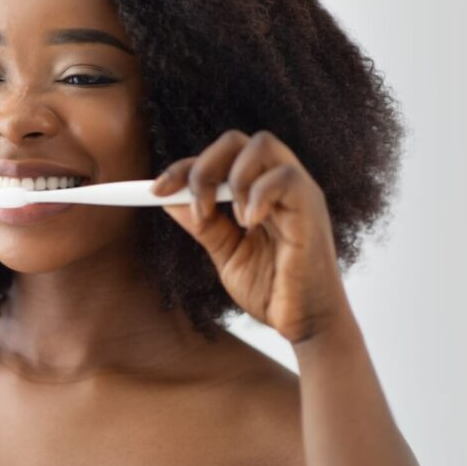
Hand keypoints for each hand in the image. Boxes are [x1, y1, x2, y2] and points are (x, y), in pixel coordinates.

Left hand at [152, 129, 350, 343]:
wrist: (306, 325)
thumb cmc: (272, 290)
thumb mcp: (226, 254)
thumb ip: (203, 225)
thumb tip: (167, 198)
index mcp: (257, 192)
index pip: (217, 159)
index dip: (182, 168)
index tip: (154, 190)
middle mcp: (278, 185)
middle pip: (235, 141)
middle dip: (203, 166)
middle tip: (194, 206)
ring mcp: (298, 193)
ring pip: (262, 145)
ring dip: (231, 177)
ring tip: (227, 219)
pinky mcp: (312, 209)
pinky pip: (286, 177)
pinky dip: (258, 195)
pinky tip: (249, 224)